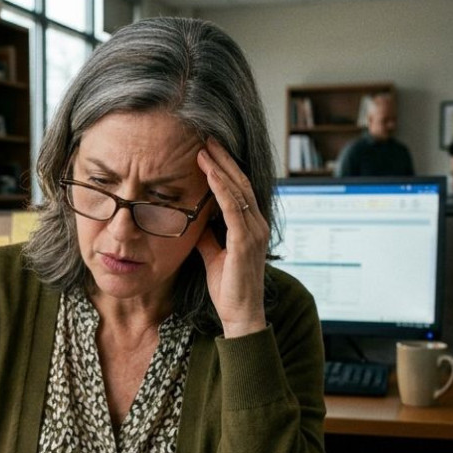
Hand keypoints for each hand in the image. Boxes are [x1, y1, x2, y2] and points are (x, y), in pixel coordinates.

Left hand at [195, 138, 269, 336]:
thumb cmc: (229, 289)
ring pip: (238, 191)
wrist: (240, 315)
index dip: (224, 168)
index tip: (208, 150)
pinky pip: (233, 209)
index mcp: (251, 226)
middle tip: (206, 138)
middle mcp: (257, 225)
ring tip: (205, 148)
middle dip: (223, 159)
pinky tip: (210, 173)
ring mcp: (254, 232)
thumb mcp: (213, 255)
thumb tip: (195, 220)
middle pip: (241, 183)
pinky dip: (221, 189)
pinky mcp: (246, 242)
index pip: (238, 189)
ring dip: (220, 168)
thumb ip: (208, 236)